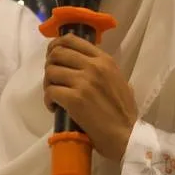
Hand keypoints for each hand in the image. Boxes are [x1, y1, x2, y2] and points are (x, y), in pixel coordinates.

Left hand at [44, 34, 137, 161]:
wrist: (126, 135)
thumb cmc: (123, 111)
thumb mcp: (118, 80)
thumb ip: (101, 69)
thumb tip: (80, 61)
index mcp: (104, 60)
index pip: (71, 40)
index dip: (55, 46)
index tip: (52, 56)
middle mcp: (94, 66)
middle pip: (56, 53)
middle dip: (50, 66)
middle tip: (54, 80)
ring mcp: (83, 82)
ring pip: (50, 72)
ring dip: (48, 85)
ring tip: (55, 96)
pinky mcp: (74, 99)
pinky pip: (50, 91)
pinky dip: (48, 100)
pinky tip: (55, 108)